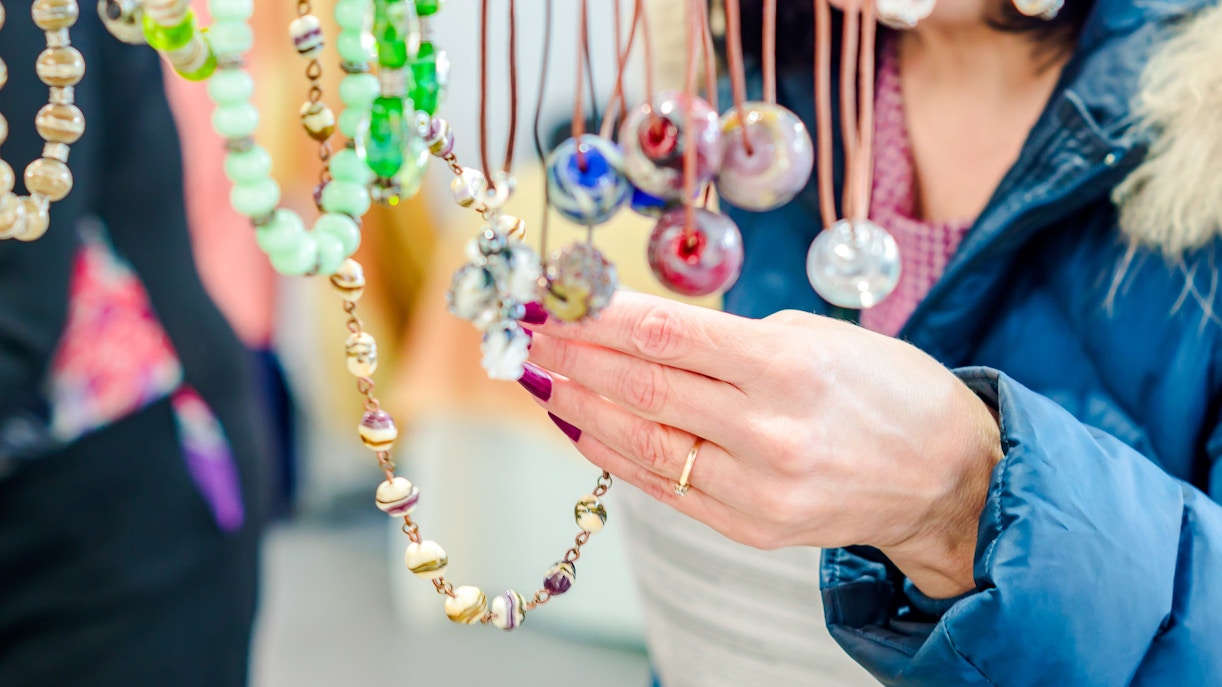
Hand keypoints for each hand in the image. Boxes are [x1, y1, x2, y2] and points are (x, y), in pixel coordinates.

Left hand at [520, 292, 1002, 597]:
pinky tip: (581, 426)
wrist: (947, 478)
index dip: (595, 315)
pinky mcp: (750, 528)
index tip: (550, 295)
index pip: (665, 334)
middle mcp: (767, 432)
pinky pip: (662, 486)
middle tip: (527, 330)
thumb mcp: (817, 337)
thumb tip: (641, 338)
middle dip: (572, 354)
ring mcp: (756, 490)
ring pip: (639, 441)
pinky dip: (614, 453)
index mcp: (788, 367)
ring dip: (578, 405)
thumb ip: (728, 343)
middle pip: (641, 386)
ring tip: (538, 375)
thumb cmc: (886, 390)